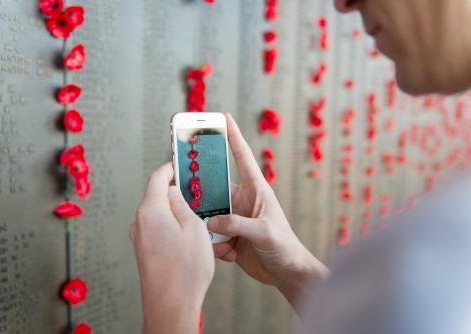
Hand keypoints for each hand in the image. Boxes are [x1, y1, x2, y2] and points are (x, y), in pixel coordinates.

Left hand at [130, 162, 213, 333]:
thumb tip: (174, 193)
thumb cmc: (186, 270)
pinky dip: (172, 226)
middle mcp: (140, 222)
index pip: (157, 177)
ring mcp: (140, 237)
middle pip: (157, 195)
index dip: (171, 167)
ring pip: (159, 213)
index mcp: (151, 211)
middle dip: (176, 191)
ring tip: (198, 218)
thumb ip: (182, 204)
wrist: (171, 305)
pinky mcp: (143, 250)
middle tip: (196, 192)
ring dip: (176, 211)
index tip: (181, 163)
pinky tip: (189, 237)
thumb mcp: (195, 228)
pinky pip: (157, 229)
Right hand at [208, 114, 328, 310]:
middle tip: (184, 188)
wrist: (285, 272)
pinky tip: (229, 254)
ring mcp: (234, 217)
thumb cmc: (284, 245)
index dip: (233, 136)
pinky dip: (215, 245)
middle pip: (215, 186)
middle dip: (201, 190)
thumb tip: (211, 221)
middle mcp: (242, 200)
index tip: (223, 117)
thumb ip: (237, 224)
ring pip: (208, 213)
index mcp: (255, 189)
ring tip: (220, 241)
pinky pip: (210, 234)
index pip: (242, 157)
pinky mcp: (229, 235)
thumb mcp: (264, 232)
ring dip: (208, 227)